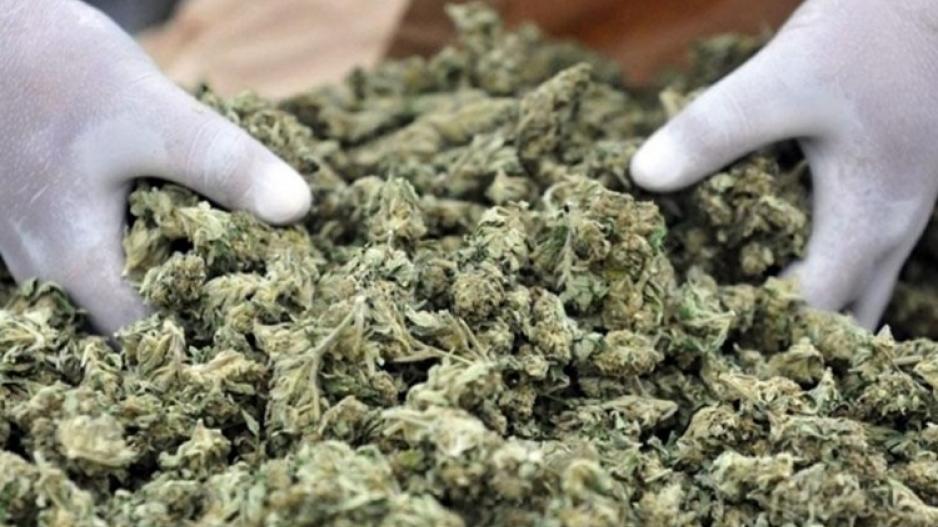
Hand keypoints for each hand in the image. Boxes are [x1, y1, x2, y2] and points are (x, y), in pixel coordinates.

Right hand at [0, 1, 310, 333]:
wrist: (0, 37)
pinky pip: (108, 261)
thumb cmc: (65, 74)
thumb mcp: (157, 117)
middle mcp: (52, 276)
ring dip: (178, 287)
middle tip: (266, 299)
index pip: (151, 339)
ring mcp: (44, 254)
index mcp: (77, 267)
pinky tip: (196, 234)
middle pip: (134, 324)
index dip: (210, 339)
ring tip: (242, 270)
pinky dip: (154, 256)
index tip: (267, 324)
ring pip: (119, 293)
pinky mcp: (53, 228)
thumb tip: (298, 208)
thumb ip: (223, 166)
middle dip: (200, 316)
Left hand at [630, 0, 937, 328]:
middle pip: (842, 323)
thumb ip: (712, 132)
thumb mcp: (779, 82)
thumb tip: (644, 178)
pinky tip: (767, 259)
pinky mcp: (890, 194)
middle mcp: (891, 235)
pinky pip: (857, 259)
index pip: (810, 312)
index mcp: (866, 223)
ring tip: (736, 312)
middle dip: (783, 339)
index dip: (753, 330)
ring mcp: (899, 218)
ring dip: (805, 311)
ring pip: (856, 295)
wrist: (930, 3)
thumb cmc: (865, 39)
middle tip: (716, 341)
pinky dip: (817, 274)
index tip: (693, 333)